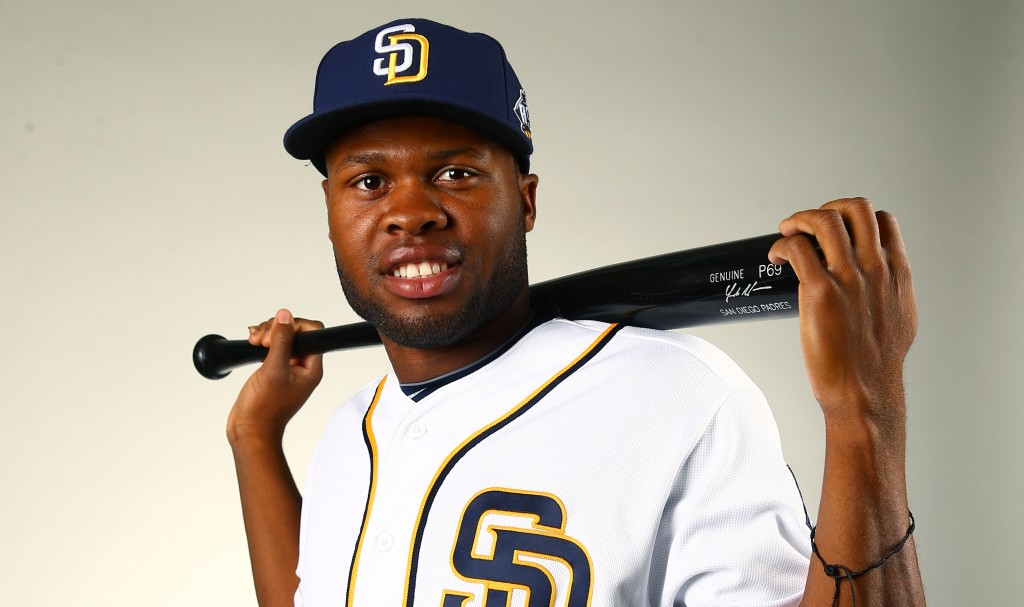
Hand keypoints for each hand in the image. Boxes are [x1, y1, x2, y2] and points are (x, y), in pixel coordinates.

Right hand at [226, 309, 324, 444]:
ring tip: (254, 342)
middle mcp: (302, 366)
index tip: (277, 331)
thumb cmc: (264, 410)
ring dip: (266, 333)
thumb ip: (281, 341)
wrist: (249, 429)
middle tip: (263, 341)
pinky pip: (271, 347)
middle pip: (296, 331)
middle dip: (276, 329)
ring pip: (282, 337)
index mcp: (311, 367)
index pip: (313, 332)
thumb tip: (285, 316)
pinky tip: (252, 343)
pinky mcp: (273, 370)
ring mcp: (288, 368)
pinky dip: (261, 341)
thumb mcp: (273, 370)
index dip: (295, 325)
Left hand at [768, 198, 916, 428]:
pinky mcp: (820, 293)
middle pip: (855, 209)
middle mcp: (876, 268)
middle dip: (826, 209)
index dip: (854, 217)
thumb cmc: (877, 364)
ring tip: (786, 233)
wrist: (865, 392)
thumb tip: (880, 281)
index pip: (882, 220)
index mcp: (897, 272)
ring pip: (824, 221)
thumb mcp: (901, 317)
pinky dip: (782, 245)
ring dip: (799, 220)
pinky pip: (797, 250)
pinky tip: (776, 256)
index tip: (835, 230)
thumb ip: (891, 291)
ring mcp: (849, 278)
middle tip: (807, 225)